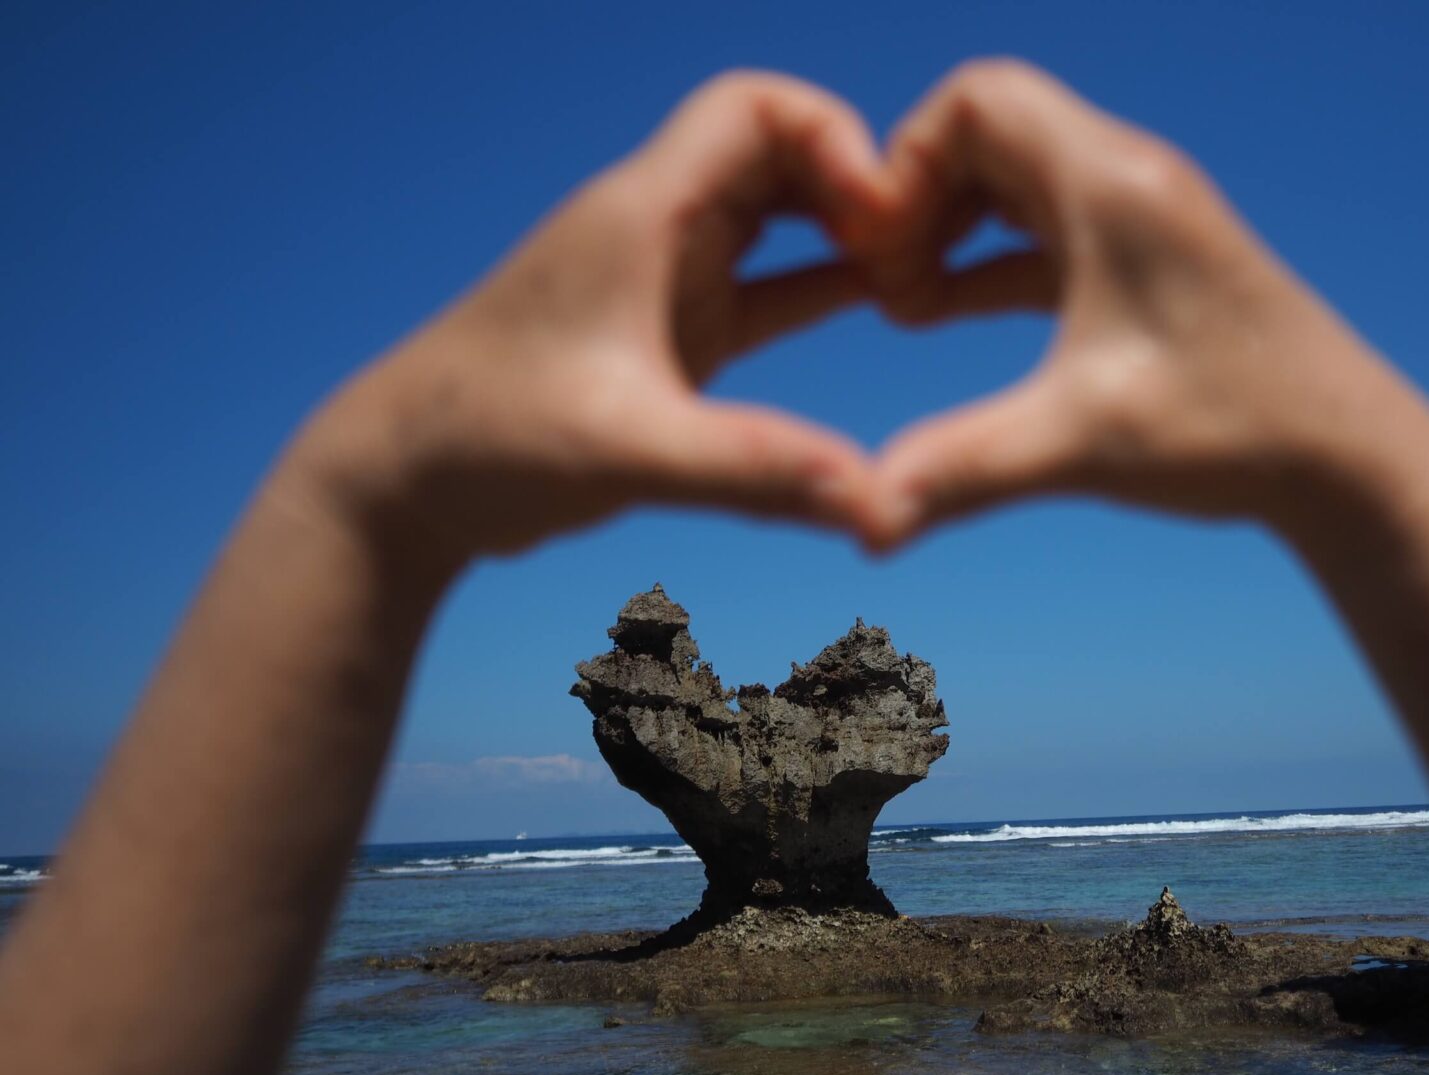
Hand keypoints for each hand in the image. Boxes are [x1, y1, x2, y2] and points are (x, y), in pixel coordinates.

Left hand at [281, 72, 889, 561]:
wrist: (402, 481)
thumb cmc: (489, 441)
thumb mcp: (627, 453)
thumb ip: (752, 470)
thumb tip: (874, 501)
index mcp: (641, 213)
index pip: (754, 108)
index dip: (835, 138)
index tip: (885, 216)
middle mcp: (656, 228)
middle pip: (781, 152)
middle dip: (857, 186)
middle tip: (915, 255)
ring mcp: (664, 279)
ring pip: (778, 216)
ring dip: (845, 235)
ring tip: (913, 283)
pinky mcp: (670, 333)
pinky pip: (767, 284)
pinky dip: (823, 286)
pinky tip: (879, 310)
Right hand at [855, 60, 1410, 549]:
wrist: (1349, 458)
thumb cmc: (1234, 430)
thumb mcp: (1082, 445)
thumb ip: (961, 468)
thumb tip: (861, 518)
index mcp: (1113, 186)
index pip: (977, 100)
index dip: (905, 163)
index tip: (879, 252)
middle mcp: (1129, 179)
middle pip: (989, 130)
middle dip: (918, 199)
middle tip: (886, 288)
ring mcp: (1144, 217)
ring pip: (1016, 178)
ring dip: (951, 228)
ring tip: (908, 308)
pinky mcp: (1151, 260)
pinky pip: (1045, 228)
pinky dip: (989, 258)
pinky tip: (947, 314)